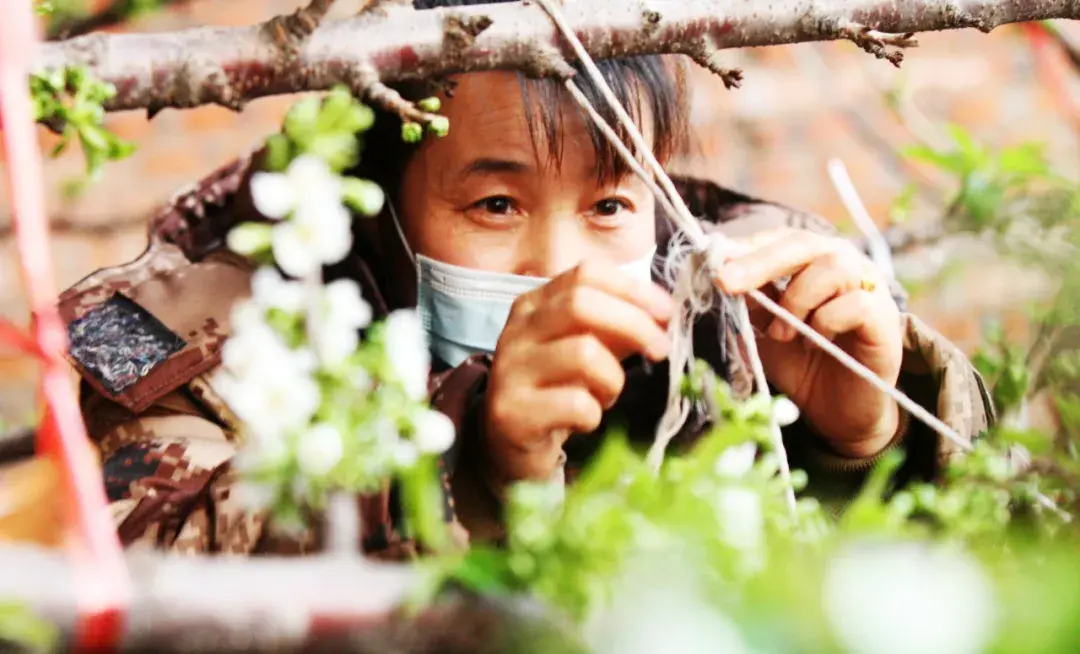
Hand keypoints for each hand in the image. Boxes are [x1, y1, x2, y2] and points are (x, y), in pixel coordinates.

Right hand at [484, 262, 673, 484]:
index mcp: (536, 304)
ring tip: (607, 396)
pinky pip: (576, 403)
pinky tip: (585, 421)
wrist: (509, 444)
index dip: (634, 289)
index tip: (667, 312)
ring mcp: (510, 369)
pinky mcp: (511, 411)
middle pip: (582, 304)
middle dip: (635, 325)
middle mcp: (517, 329)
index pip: (587, 274)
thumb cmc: (556, 390)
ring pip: (584, 354)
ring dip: (613, 379)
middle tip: (662, 350)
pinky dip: (595, 414)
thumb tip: (665, 315)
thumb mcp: (586, 348)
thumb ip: (620, 327)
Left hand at [713, 228, 903, 458]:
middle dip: (759, 262)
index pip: (780, 239)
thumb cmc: (804, 366)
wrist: (839, 416)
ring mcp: (869, 289)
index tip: (712, 261)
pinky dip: (827, 321)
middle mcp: (844, 266)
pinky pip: (856, 304)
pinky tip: (817, 341)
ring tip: (783, 334)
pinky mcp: (885, 320)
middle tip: (726, 282)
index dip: (747, 247)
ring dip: (797, 299)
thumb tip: (720, 275)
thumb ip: (751, 303)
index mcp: (813, 263)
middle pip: (804, 243)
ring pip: (832, 267)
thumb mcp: (765, 331)